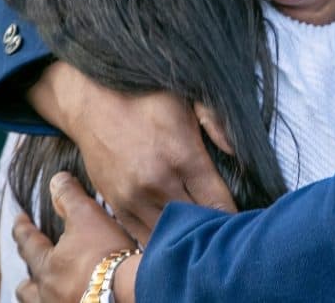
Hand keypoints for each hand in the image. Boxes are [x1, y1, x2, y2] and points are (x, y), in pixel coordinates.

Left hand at [15, 172, 140, 302]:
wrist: (128, 291)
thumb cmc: (105, 254)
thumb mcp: (88, 216)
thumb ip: (70, 197)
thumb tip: (56, 180)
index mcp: (46, 265)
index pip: (27, 243)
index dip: (22, 229)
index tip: (19, 220)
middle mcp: (47, 292)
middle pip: (28, 287)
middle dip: (29, 277)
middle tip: (31, 272)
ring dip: (41, 296)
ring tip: (49, 291)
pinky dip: (63, 301)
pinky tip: (71, 297)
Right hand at [28, 62, 236, 243]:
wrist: (93, 102)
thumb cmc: (147, 97)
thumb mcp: (189, 100)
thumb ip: (218, 124)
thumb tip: (237, 153)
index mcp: (184, 156)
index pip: (218, 203)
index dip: (233, 214)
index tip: (240, 218)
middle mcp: (158, 182)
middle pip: (195, 223)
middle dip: (212, 226)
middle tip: (222, 226)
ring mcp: (134, 197)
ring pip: (169, 234)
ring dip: (185, 234)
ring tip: (197, 229)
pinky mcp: (116, 204)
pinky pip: (143, 235)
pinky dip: (159, 237)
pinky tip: (171, 231)